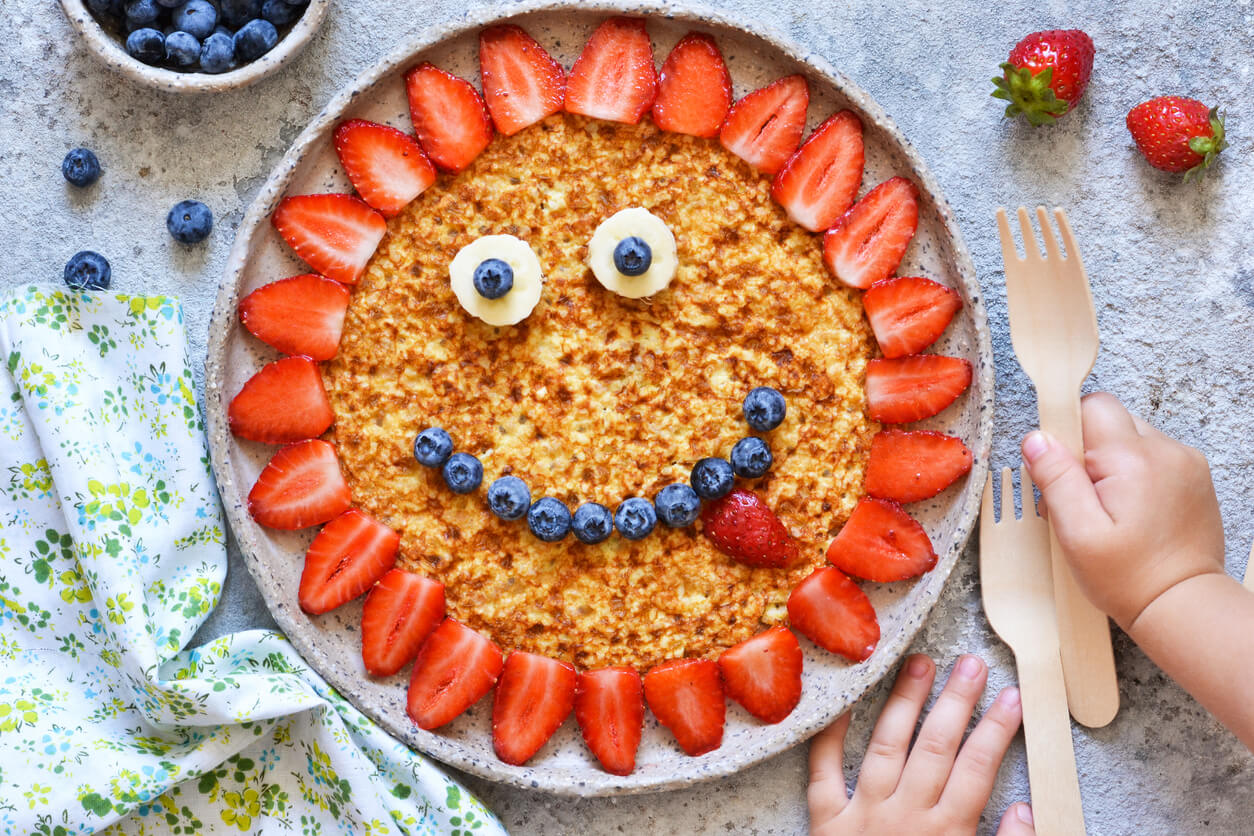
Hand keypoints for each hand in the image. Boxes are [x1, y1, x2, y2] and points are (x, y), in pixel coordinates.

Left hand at [808, 653, 1030, 834]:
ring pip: (886, 746)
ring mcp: (862, 816)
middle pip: (936, 747)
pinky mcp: (825, 822)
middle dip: (956, 701)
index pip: (978, 770)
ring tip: (918, 663)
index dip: (997, 730)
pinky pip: (823, 770)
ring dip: (904, 702)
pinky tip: (843, 701)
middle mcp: (904, 818)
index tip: (1012, 694)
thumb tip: (1025, 809)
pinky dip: (830, 734)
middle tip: (970, 662)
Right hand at [1021, 391, 1225, 628]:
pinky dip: (1135, 474)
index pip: (1093, 407)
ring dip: (1112, 464)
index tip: (1062, 470)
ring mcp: (1186, 462)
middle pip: (1111, 421)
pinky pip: (1152, 455)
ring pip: (1131, 438)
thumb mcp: (1078, 533)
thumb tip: (1037, 439)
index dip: (1068, 434)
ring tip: (1109, 509)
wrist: (1183, 605)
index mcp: (1134, 460)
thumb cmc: (1129, 577)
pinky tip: (1131, 510)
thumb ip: (1056, 479)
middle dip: (1088, 452)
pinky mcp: (1193, 476)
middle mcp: (1166, 451)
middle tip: (1084, 499)